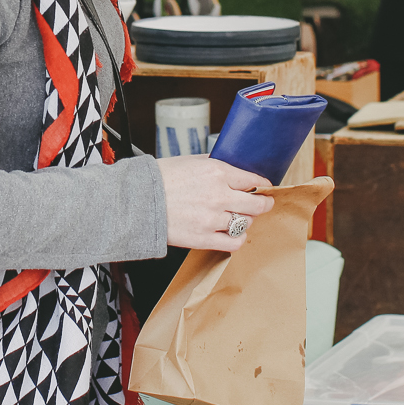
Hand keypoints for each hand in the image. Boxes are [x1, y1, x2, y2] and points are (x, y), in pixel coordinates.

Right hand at [157, 155, 274, 253]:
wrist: (138, 200)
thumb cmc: (160, 179)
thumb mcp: (190, 161)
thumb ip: (214, 165)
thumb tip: (230, 167)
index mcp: (217, 173)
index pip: (254, 180)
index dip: (262, 185)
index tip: (264, 187)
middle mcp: (220, 196)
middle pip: (257, 204)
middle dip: (264, 204)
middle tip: (264, 204)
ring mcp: (213, 219)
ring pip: (246, 223)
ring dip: (245, 220)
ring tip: (238, 217)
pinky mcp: (204, 238)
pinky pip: (234, 242)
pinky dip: (237, 239)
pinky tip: (232, 233)